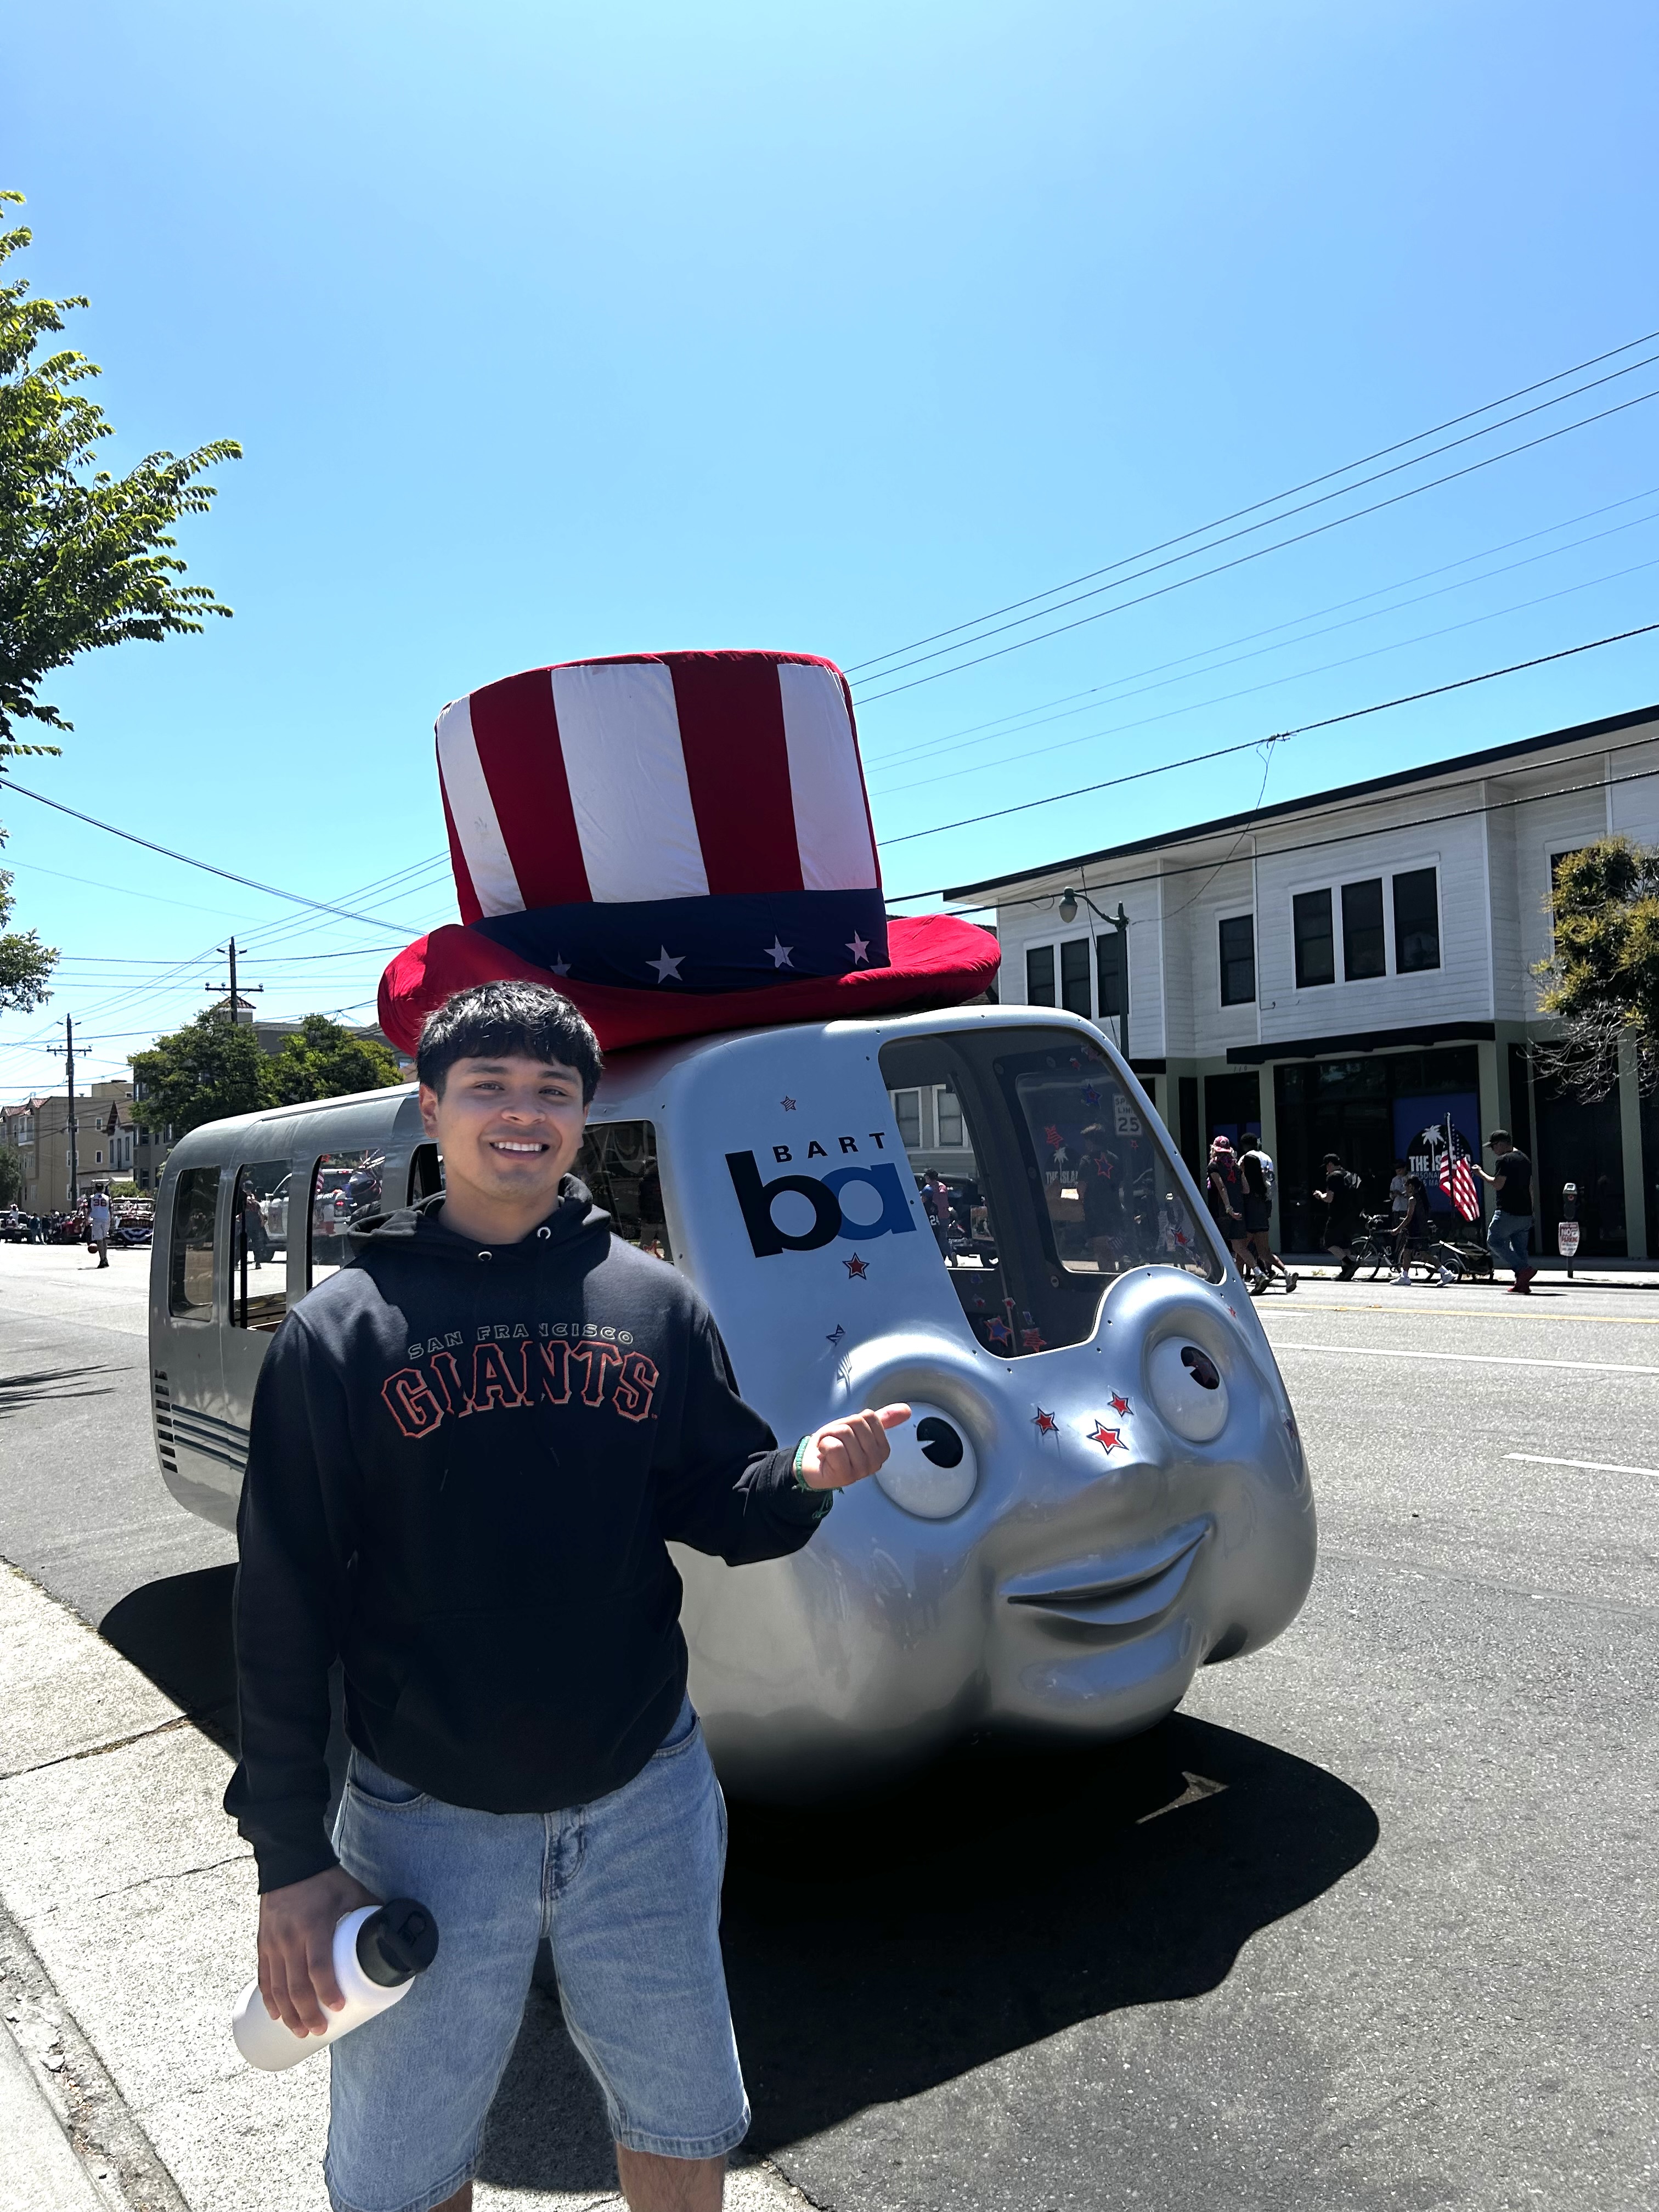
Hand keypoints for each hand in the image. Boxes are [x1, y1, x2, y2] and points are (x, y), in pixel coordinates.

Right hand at [256, 1865, 380, 2035]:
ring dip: (287, 2013)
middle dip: (306, 2013)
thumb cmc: (324, 1878)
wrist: (290, 1861)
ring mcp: (273, 1942)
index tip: (338, 2007)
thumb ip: (370, 1911)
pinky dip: (269, 1999)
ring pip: (277, 1987)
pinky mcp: (263, 1943)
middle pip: (296, 1985)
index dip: (327, 1990)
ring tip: (300, 2031)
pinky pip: (264, 1977)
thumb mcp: (351, 1891)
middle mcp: (290, 1937)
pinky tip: (276, 2014)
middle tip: (318, 2031)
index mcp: (314, 1925)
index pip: (318, 1966)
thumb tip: (394, 1929)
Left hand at [798, 1404, 910, 1489]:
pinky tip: (824, 1456)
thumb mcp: (857, 1428)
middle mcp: (875, 1462)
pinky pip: (836, 1447)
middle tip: (835, 1440)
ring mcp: (861, 1471)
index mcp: (882, 1450)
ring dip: (829, 1436)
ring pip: (845, 1433)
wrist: (811, 1464)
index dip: (852, 1419)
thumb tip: (906, 1409)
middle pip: (857, 1423)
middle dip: (839, 1426)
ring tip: (829, 1448)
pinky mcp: (845, 1476)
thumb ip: (882, 1419)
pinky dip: (824, 1445)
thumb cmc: (834, 1445)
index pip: (870, 1417)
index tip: (845, 1433)